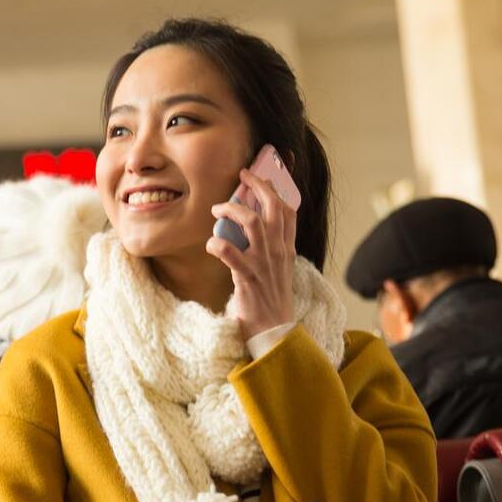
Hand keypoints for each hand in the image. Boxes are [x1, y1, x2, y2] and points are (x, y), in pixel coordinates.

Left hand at [206, 167, 298, 340]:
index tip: (270, 169)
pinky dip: (218, 244)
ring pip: (254, 224)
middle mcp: (278, 252)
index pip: (290, 209)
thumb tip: (251, 222)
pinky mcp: (248, 279)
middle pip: (274, 208)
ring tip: (217, 209)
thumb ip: (269, 245)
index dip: (281, 185)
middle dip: (259, 186)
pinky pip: (231, 253)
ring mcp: (265, 265)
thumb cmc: (269, 300)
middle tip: (243, 175)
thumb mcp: (276, 269)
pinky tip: (211, 243)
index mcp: (286, 248)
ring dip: (233, 210)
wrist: (274, 333)